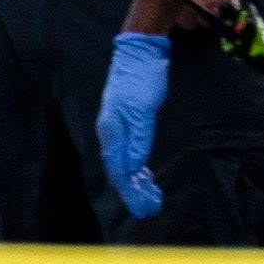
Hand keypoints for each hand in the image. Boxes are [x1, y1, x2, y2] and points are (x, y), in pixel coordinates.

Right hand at [100, 30, 174, 216]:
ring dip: (137, 183)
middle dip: (134, 192)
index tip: (144, 206)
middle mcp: (112, 133)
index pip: (119, 169)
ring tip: (152, 200)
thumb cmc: (141, 78)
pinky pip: (130, 154)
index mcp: (112, 131)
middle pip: (120, 171)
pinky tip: (146, 179)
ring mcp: (119, 129)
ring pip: (125, 164)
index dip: (131, 190)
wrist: (139, 53)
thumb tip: (132, 167)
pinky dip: (138, 169)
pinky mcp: (128, 125)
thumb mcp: (143, 108)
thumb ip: (138, 138)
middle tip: (150, 209)